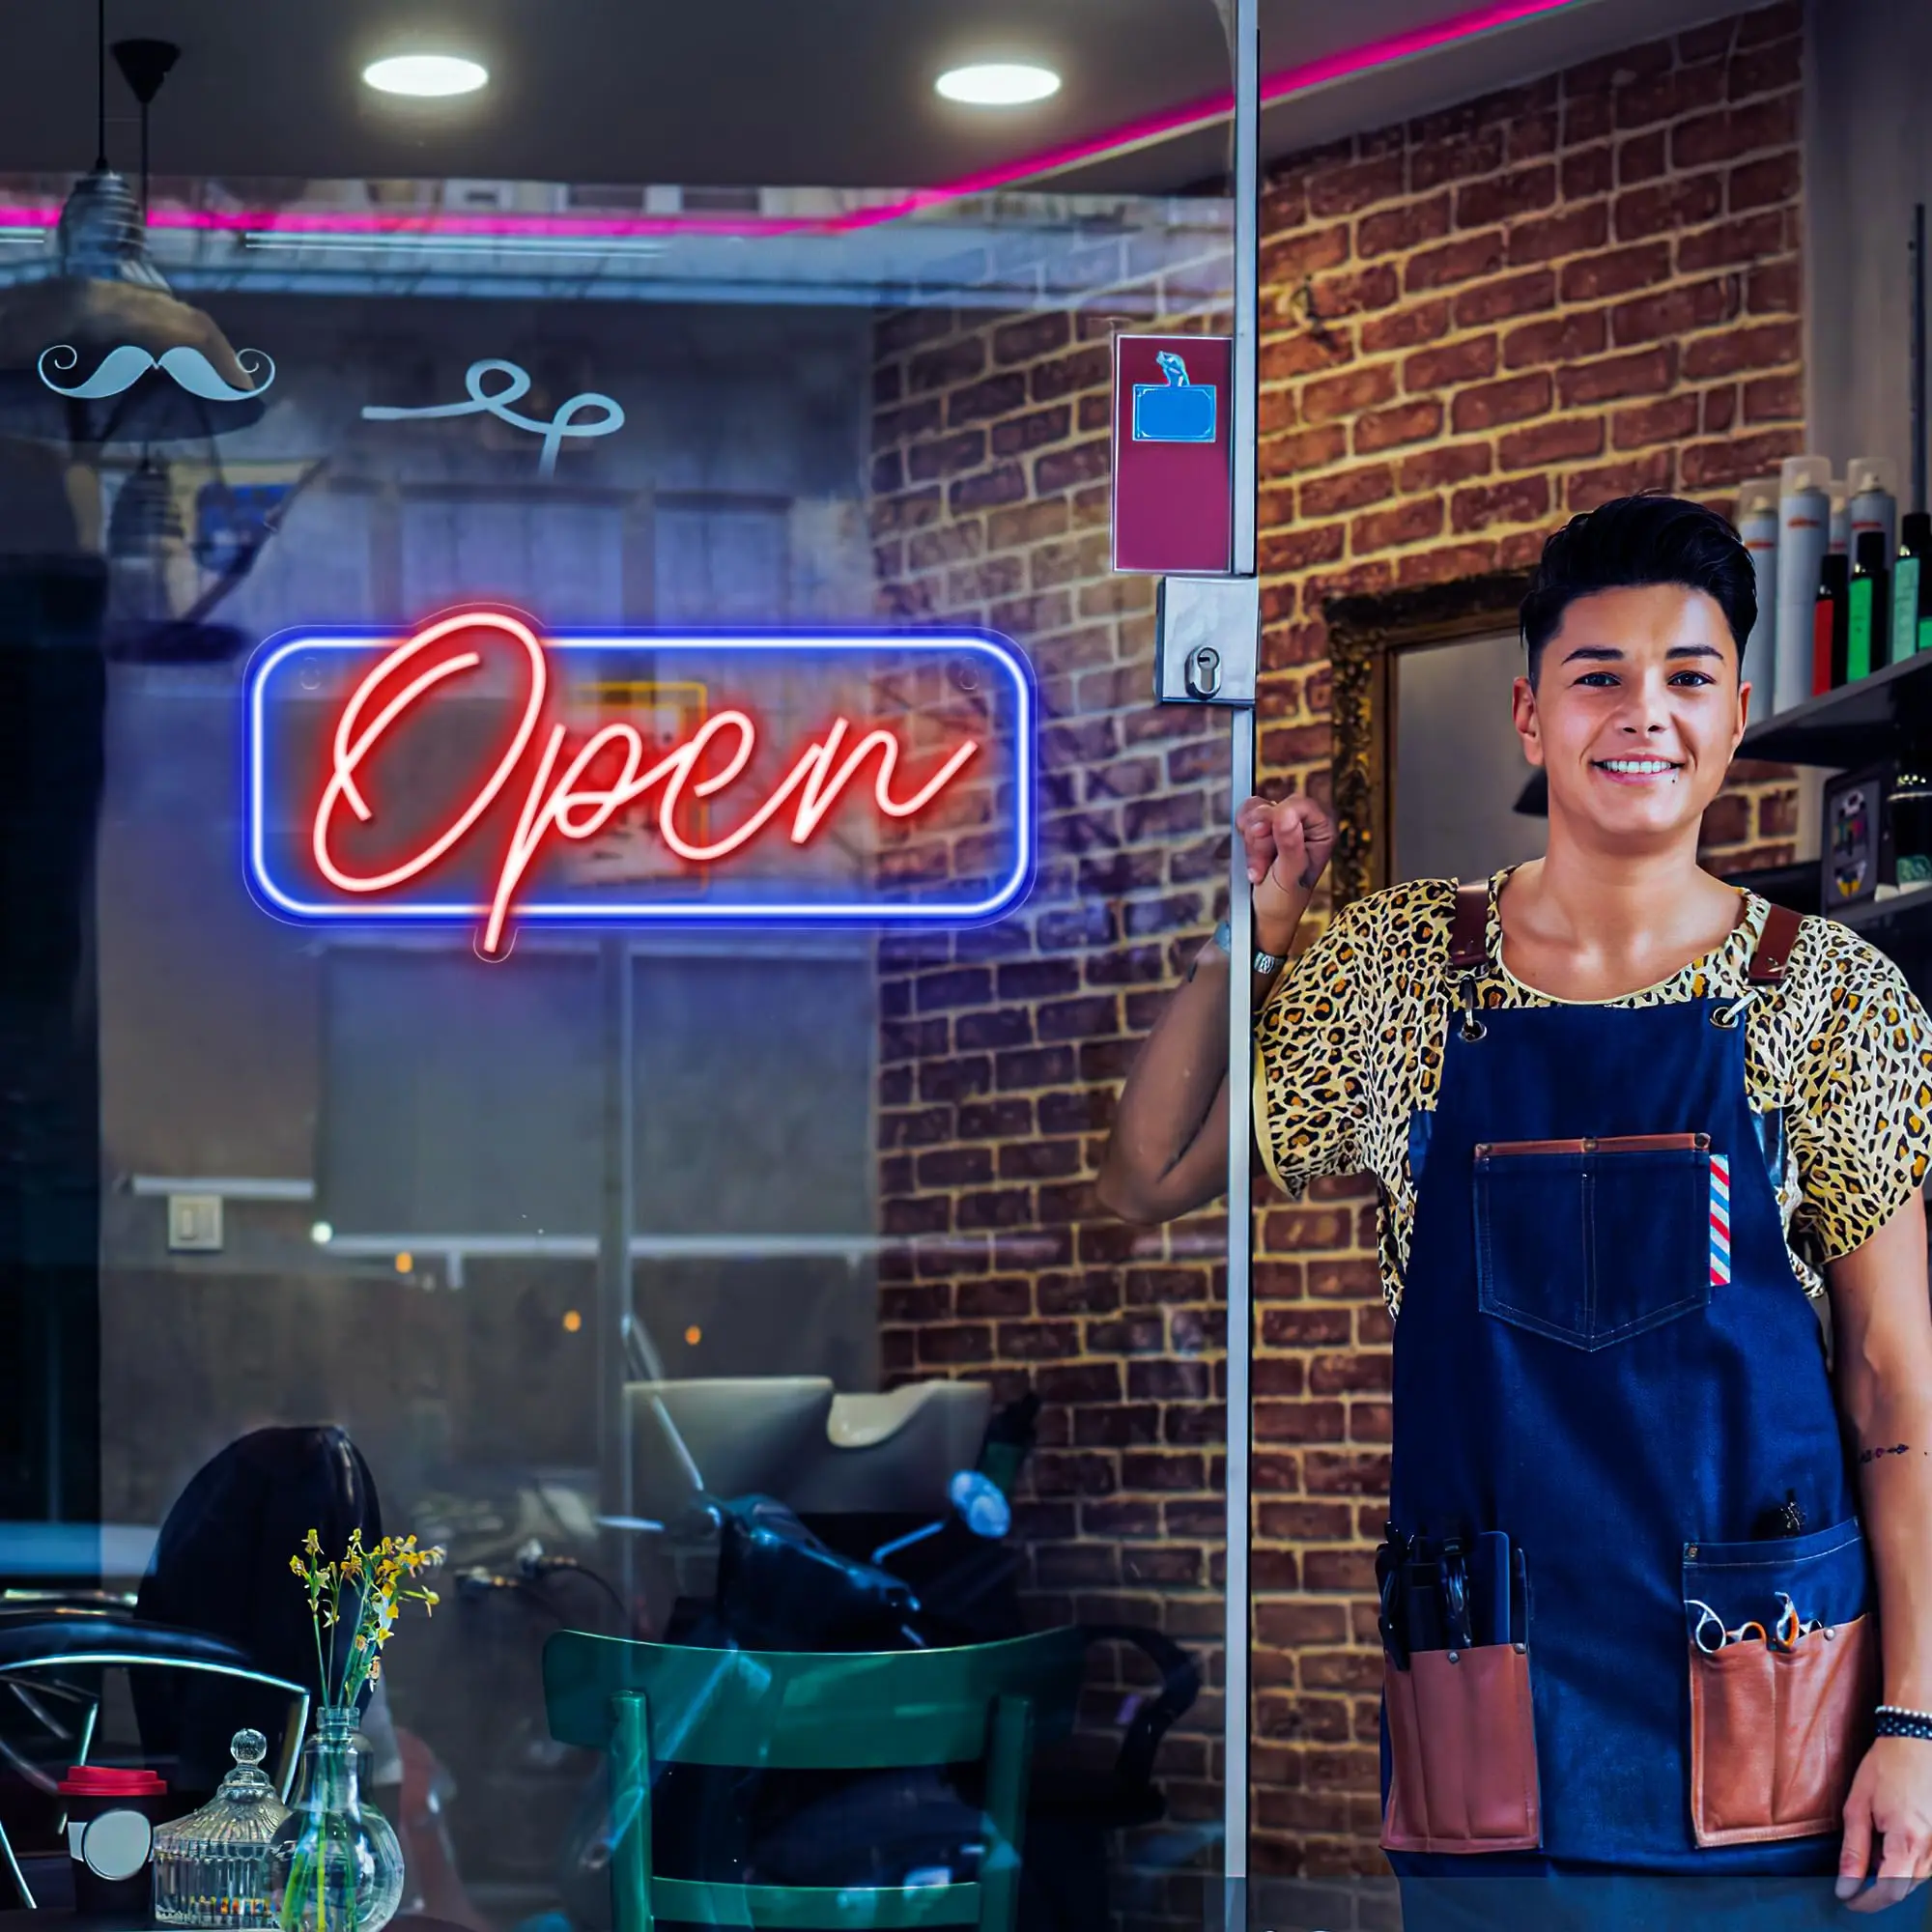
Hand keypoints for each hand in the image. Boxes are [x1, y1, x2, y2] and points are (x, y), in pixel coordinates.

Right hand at [1236, 794, 1333, 951]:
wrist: (1263, 916)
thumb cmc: (1284, 901)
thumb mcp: (1289, 876)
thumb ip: (1290, 845)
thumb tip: (1286, 814)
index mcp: (1322, 830)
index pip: (1298, 804)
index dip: (1278, 820)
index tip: (1268, 842)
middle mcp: (1304, 823)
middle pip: (1273, 807)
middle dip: (1260, 838)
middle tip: (1263, 866)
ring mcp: (1282, 823)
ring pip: (1256, 810)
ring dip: (1250, 841)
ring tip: (1257, 868)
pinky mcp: (1262, 826)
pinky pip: (1245, 814)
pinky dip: (1241, 835)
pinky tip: (1249, 858)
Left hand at [1838, 1737, 1931, 1908]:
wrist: (1915, 1744)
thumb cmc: (1883, 1770)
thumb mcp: (1857, 1806)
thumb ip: (1854, 1850)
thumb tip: (1846, 1885)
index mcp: (1907, 1841)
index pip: (1889, 1890)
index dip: (1867, 1902)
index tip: (1847, 1900)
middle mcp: (1931, 1849)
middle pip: (1904, 1889)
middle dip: (1877, 1891)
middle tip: (1852, 1882)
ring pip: (1916, 1879)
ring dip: (1892, 1877)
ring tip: (1871, 1855)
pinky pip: (1925, 1865)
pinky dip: (1905, 1865)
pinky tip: (1890, 1847)